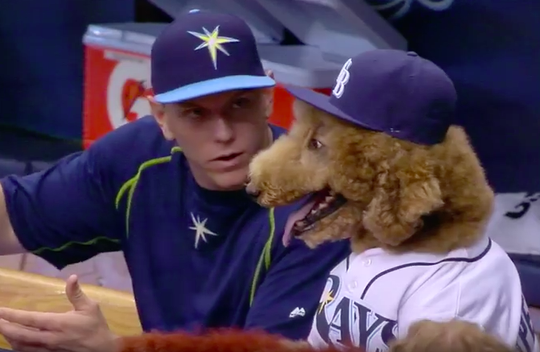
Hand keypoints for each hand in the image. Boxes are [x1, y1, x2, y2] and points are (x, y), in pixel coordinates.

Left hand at [0, 275, 118, 351]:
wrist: (102, 349)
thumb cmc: (96, 326)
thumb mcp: (90, 307)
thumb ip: (76, 293)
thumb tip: (72, 277)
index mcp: (58, 323)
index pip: (30, 319)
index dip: (12, 315)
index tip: (0, 310)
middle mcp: (49, 338)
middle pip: (19, 334)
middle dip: (4, 327)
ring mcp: (48, 349)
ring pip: (21, 345)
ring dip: (9, 337)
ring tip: (2, 328)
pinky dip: (18, 346)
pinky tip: (14, 340)